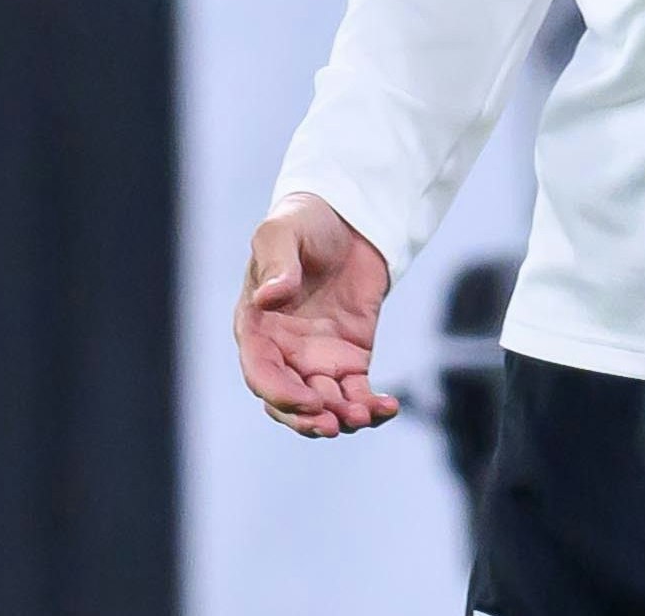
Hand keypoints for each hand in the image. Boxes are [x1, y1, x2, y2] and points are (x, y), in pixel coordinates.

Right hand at [235, 193, 400, 437]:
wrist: (348, 219)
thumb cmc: (304, 222)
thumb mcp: (282, 232)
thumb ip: (276, 262)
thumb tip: (269, 295)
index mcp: (256, 328)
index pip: (261, 373)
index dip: (281, 393)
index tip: (308, 401)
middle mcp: (282, 351)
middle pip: (287, 403)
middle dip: (308, 420)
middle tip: (333, 424)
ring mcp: (316, 359)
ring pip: (324, 406)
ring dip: (341, 419)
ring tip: (365, 415)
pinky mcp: (350, 359)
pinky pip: (357, 394)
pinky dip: (370, 407)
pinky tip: (388, 407)